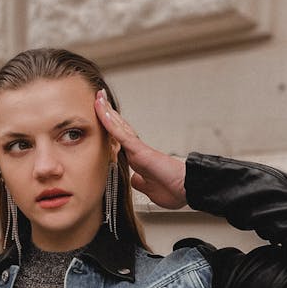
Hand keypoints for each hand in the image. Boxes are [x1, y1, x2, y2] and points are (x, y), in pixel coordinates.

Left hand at [95, 90, 186, 209]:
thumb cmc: (174, 190)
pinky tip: (103, 113)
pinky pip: (122, 135)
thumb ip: (140, 181)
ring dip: (108, 113)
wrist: (187, 190)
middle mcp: (137, 151)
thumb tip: (134, 178)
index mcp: (138, 159)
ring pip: (119, 128)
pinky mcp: (140, 151)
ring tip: (99, 98)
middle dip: (108, 114)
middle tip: (99, 98)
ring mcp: (138, 149)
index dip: (111, 128)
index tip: (101, 118)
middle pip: (119, 129)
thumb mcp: (149, 188)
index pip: (120, 140)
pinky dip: (111, 124)